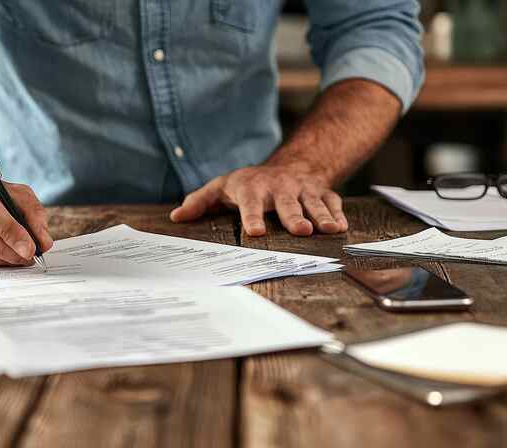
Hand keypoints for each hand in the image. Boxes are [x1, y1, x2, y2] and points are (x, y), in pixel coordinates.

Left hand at [169, 164, 347, 236]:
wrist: (288, 166)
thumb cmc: (249, 184)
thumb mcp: (221, 188)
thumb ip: (199, 202)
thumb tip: (177, 217)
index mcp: (252, 189)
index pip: (251, 203)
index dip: (252, 217)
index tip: (255, 232)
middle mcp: (279, 188)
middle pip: (287, 204)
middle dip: (294, 216)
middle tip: (302, 231)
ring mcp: (302, 190)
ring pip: (313, 203)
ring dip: (321, 216)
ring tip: (329, 230)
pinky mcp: (322, 192)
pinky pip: (332, 201)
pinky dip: (337, 212)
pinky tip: (341, 226)